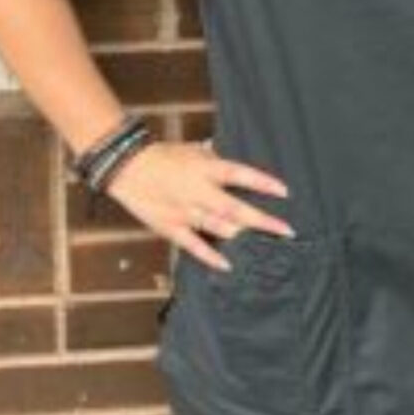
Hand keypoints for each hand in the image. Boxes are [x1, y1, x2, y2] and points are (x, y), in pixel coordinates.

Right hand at [103, 139, 293, 271]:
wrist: (127, 168)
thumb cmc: (164, 155)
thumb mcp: (194, 150)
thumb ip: (217, 159)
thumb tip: (236, 164)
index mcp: (205, 169)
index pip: (240, 175)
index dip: (262, 183)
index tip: (285, 192)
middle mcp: (198, 191)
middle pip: (235, 208)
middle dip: (262, 220)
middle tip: (286, 230)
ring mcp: (185, 212)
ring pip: (218, 227)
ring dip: (242, 236)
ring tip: (265, 246)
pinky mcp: (171, 228)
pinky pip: (194, 245)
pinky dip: (211, 256)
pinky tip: (229, 264)